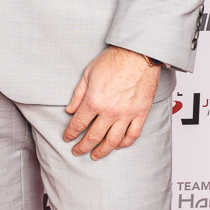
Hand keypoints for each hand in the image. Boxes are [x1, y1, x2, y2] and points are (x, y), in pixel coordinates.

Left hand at [63, 46, 159, 160]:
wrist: (139, 54)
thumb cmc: (114, 59)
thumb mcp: (88, 74)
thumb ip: (78, 94)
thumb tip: (69, 110)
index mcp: (94, 101)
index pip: (78, 124)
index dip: (70, 134)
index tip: (67, 138)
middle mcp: (110, 111)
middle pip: (93, 136)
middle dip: (83, 146)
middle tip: (77, 151)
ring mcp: (127, 114)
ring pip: (113, 140)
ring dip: (102, 151)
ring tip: (95, 155)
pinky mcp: (141, 113)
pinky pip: (133, 134)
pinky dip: (125, 143)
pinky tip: (118, 146)